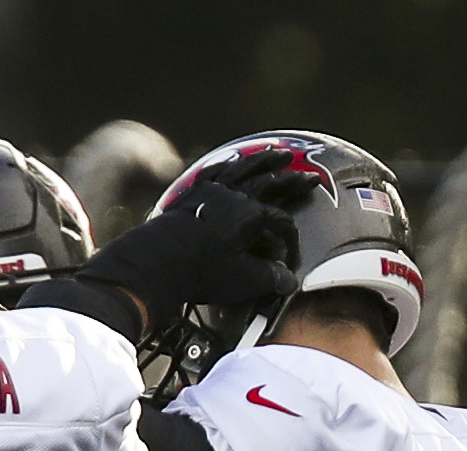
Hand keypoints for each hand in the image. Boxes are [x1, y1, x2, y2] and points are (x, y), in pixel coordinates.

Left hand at [76, 150, 318, 334]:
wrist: (158, 261)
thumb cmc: (201, 271)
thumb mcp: (243, 279)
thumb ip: (270, 277)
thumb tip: (289, 281)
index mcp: (250, 215)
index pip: (280, 220)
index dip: (289, 236)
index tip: (291, 251)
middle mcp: (234, 196)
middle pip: (269, 183)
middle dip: (291, 180)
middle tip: (308, 174)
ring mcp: (211, 191)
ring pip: (242, 169)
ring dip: (262, 161)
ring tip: (276, 153)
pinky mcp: (192, 193)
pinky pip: (214, 172)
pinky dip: (227, 166)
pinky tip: (232, 162)